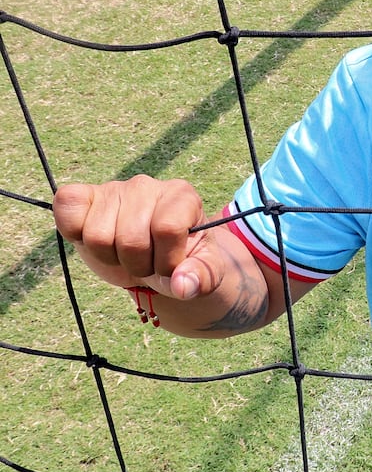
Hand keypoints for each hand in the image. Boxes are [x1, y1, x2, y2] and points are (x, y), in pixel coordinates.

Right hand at [53, 175, 222, 300]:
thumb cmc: (180, 260)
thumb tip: (182, 286)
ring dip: (110, 256)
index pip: (167, 228)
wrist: (155, 257)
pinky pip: (68, 206)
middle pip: (129, 238)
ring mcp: (114, 188)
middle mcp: (148, 186)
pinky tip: (97, 238)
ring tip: (124, 252)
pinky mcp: (84, 195)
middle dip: (137, 264)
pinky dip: (75, 231)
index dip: (165, 260)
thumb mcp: (203, 272)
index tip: (170, 266)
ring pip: (97, 235)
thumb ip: (201, 278)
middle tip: (145, 261)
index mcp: (182, 197)